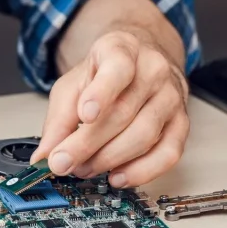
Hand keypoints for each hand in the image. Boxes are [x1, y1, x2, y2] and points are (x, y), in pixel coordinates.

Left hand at [32, 30, 188, 187]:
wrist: (140, 65)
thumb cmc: (105, 74)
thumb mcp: (73, 85)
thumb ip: (58, 119)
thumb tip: (44, 157)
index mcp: (122, 50)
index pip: (117, 69)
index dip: (101, 93)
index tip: (85, 114)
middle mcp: (153, 70)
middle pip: (123, 112)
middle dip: (88, 144)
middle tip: (64, 162)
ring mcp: (171, 97)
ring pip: (144, 136)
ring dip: (109, 159)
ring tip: (84, 168)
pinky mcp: (181, 124)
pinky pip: (168, 154)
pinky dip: (142, 172)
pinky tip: (117, 177)